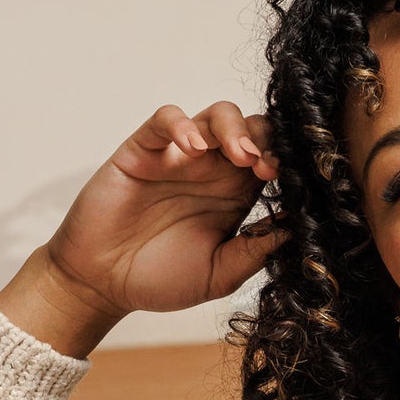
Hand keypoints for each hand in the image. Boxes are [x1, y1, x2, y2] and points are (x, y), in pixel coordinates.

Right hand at [43, 102, 285, 316]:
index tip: (291, 183)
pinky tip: (192, 148)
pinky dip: (182, 124)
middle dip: (267, 140)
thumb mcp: (220, 275)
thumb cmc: (160, 279)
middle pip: (252, 129)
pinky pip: (164, 119)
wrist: (103, 284)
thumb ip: (255, 252)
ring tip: (240, 155)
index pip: (271, 161)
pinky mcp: (143, 150)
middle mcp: (212, 171)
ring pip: (216, 115)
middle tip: (267, 167)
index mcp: (236, 196)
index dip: (285, 164)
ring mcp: (178, 157)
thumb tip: (296, 230)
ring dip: (235, 128)